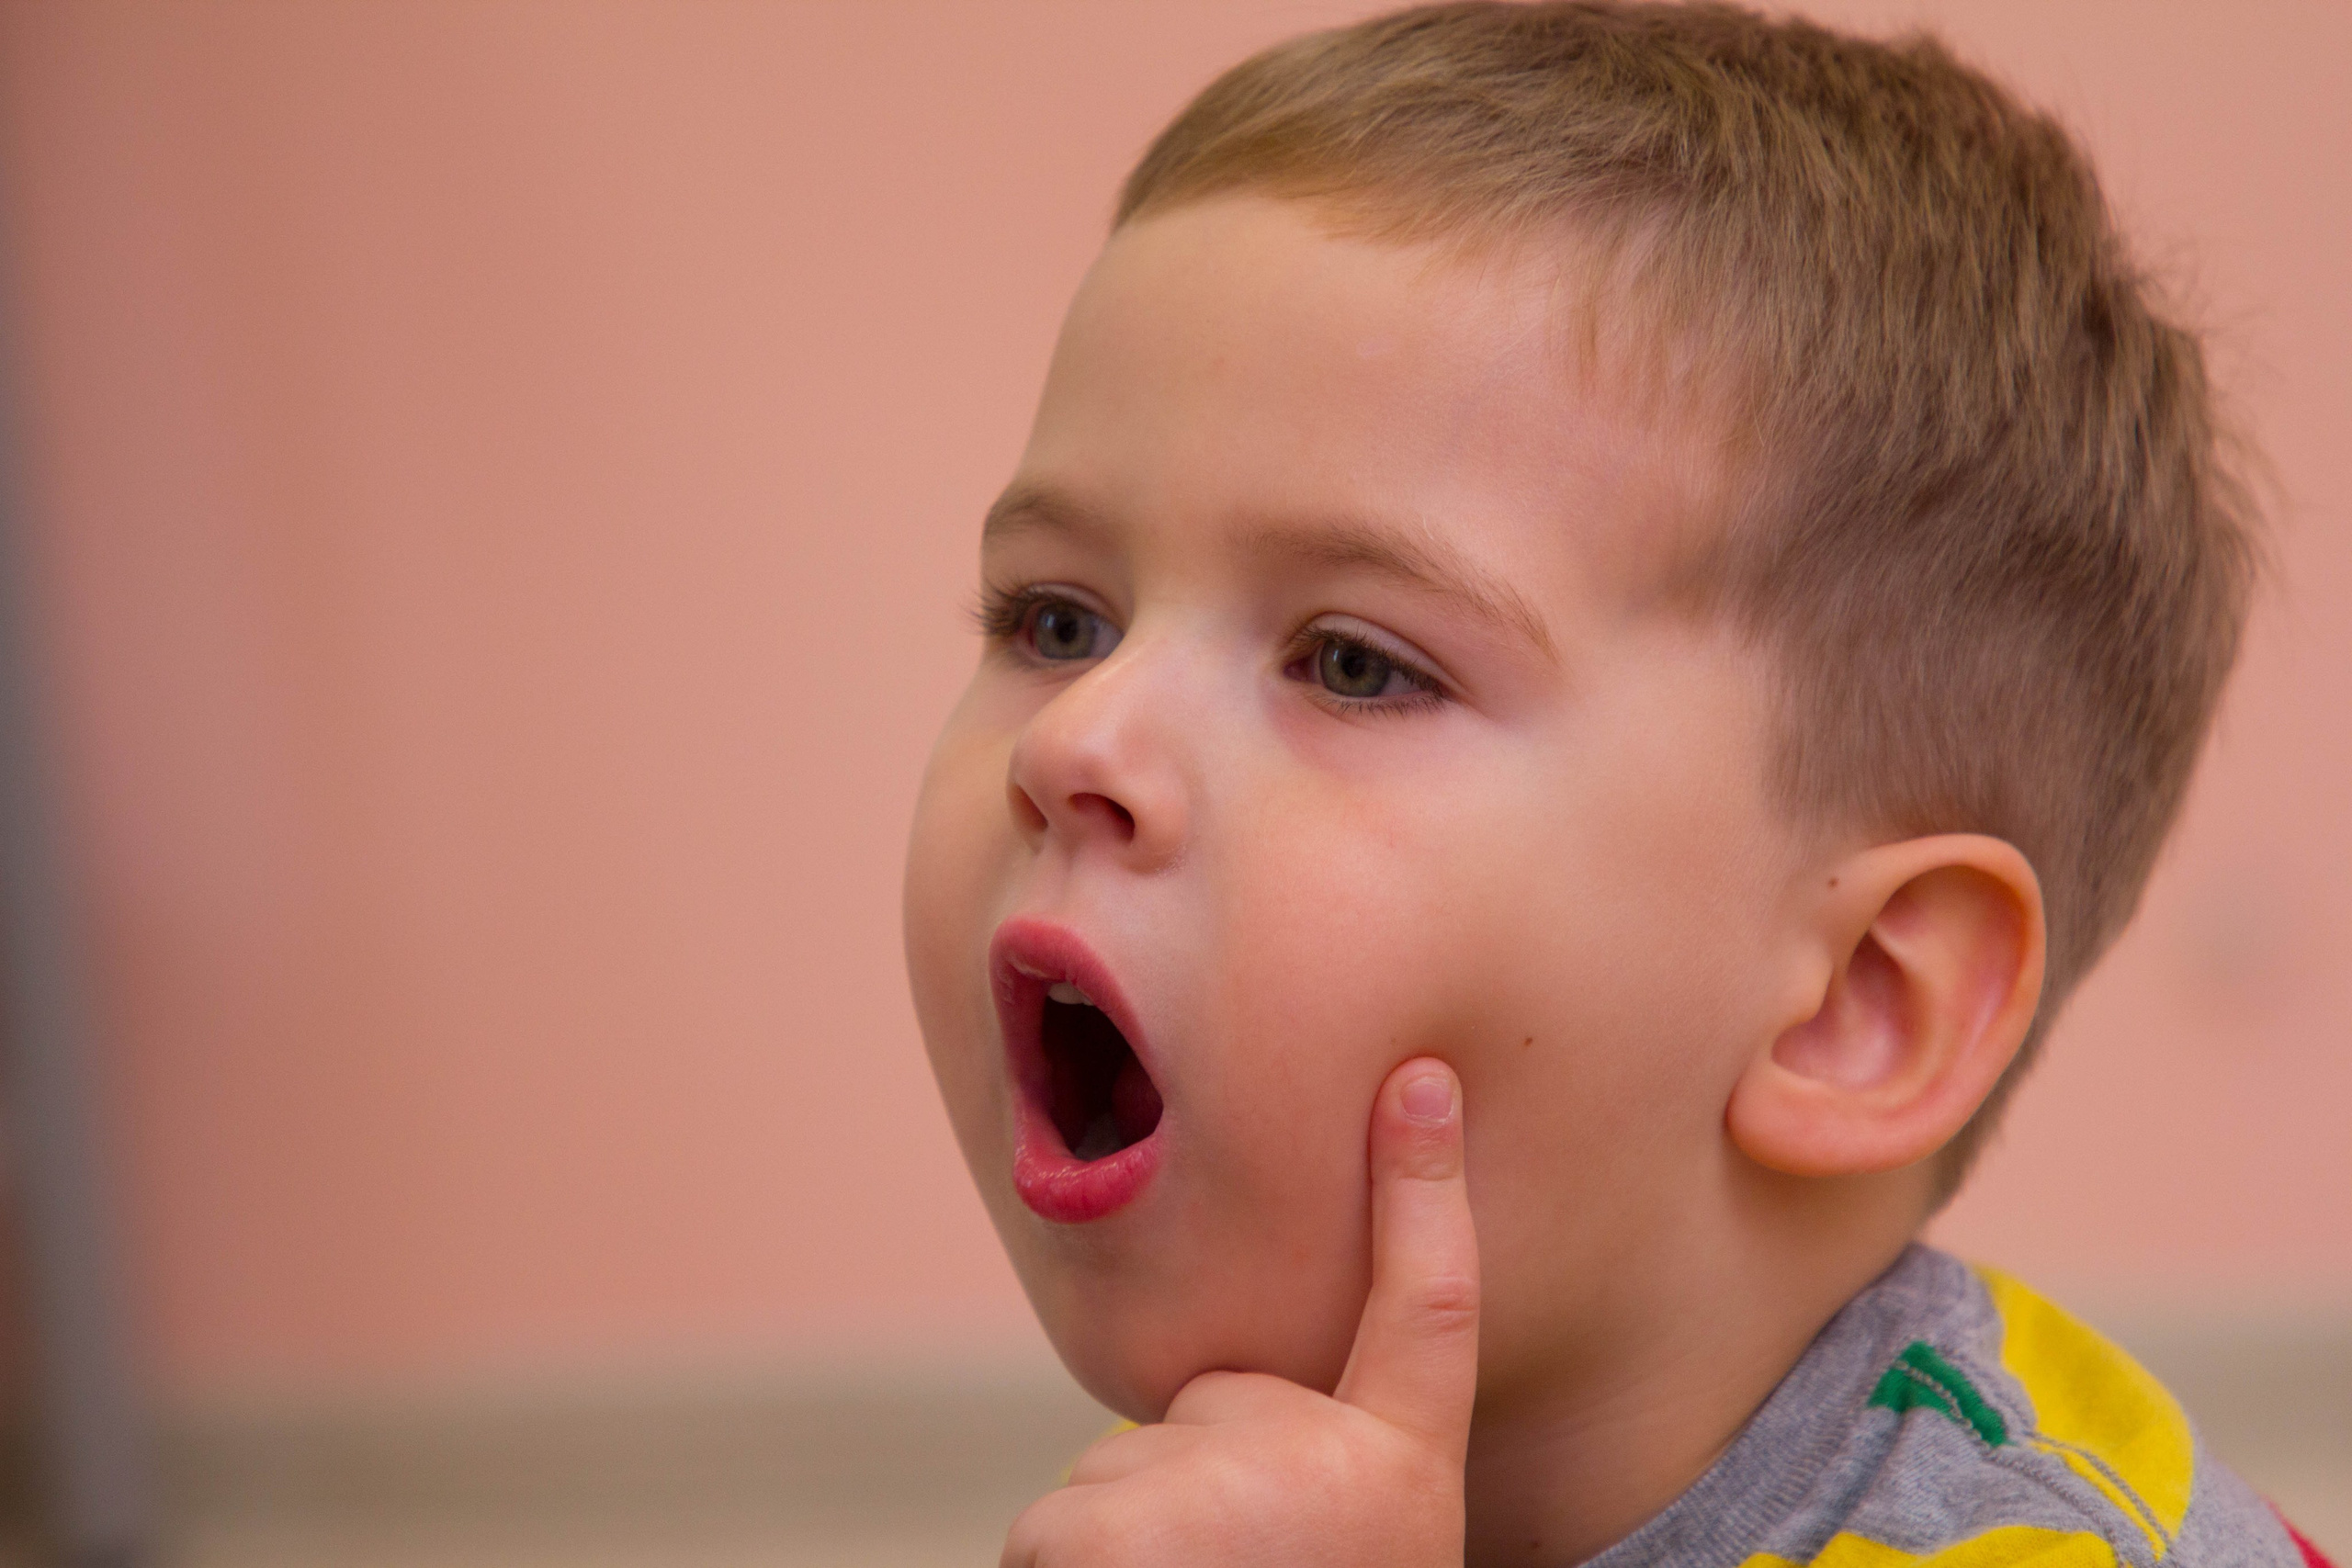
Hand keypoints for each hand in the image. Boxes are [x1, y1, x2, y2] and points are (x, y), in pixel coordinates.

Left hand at [1003, 1058, 1479, 1567]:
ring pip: (1120, 1474)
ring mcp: (1213, 1489)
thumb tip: (1206, 1410)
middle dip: (1188, 1482)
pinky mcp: (1104, 1531)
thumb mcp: (1351, 1544)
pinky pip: (1049, 1525)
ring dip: (1125, 1545)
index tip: (1421, 1079)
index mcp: (1402, 1472)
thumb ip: (1308, 1458)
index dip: (1426, 1188)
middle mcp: (1319, 1461)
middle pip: (1207, 1403)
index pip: (1434, 1307)